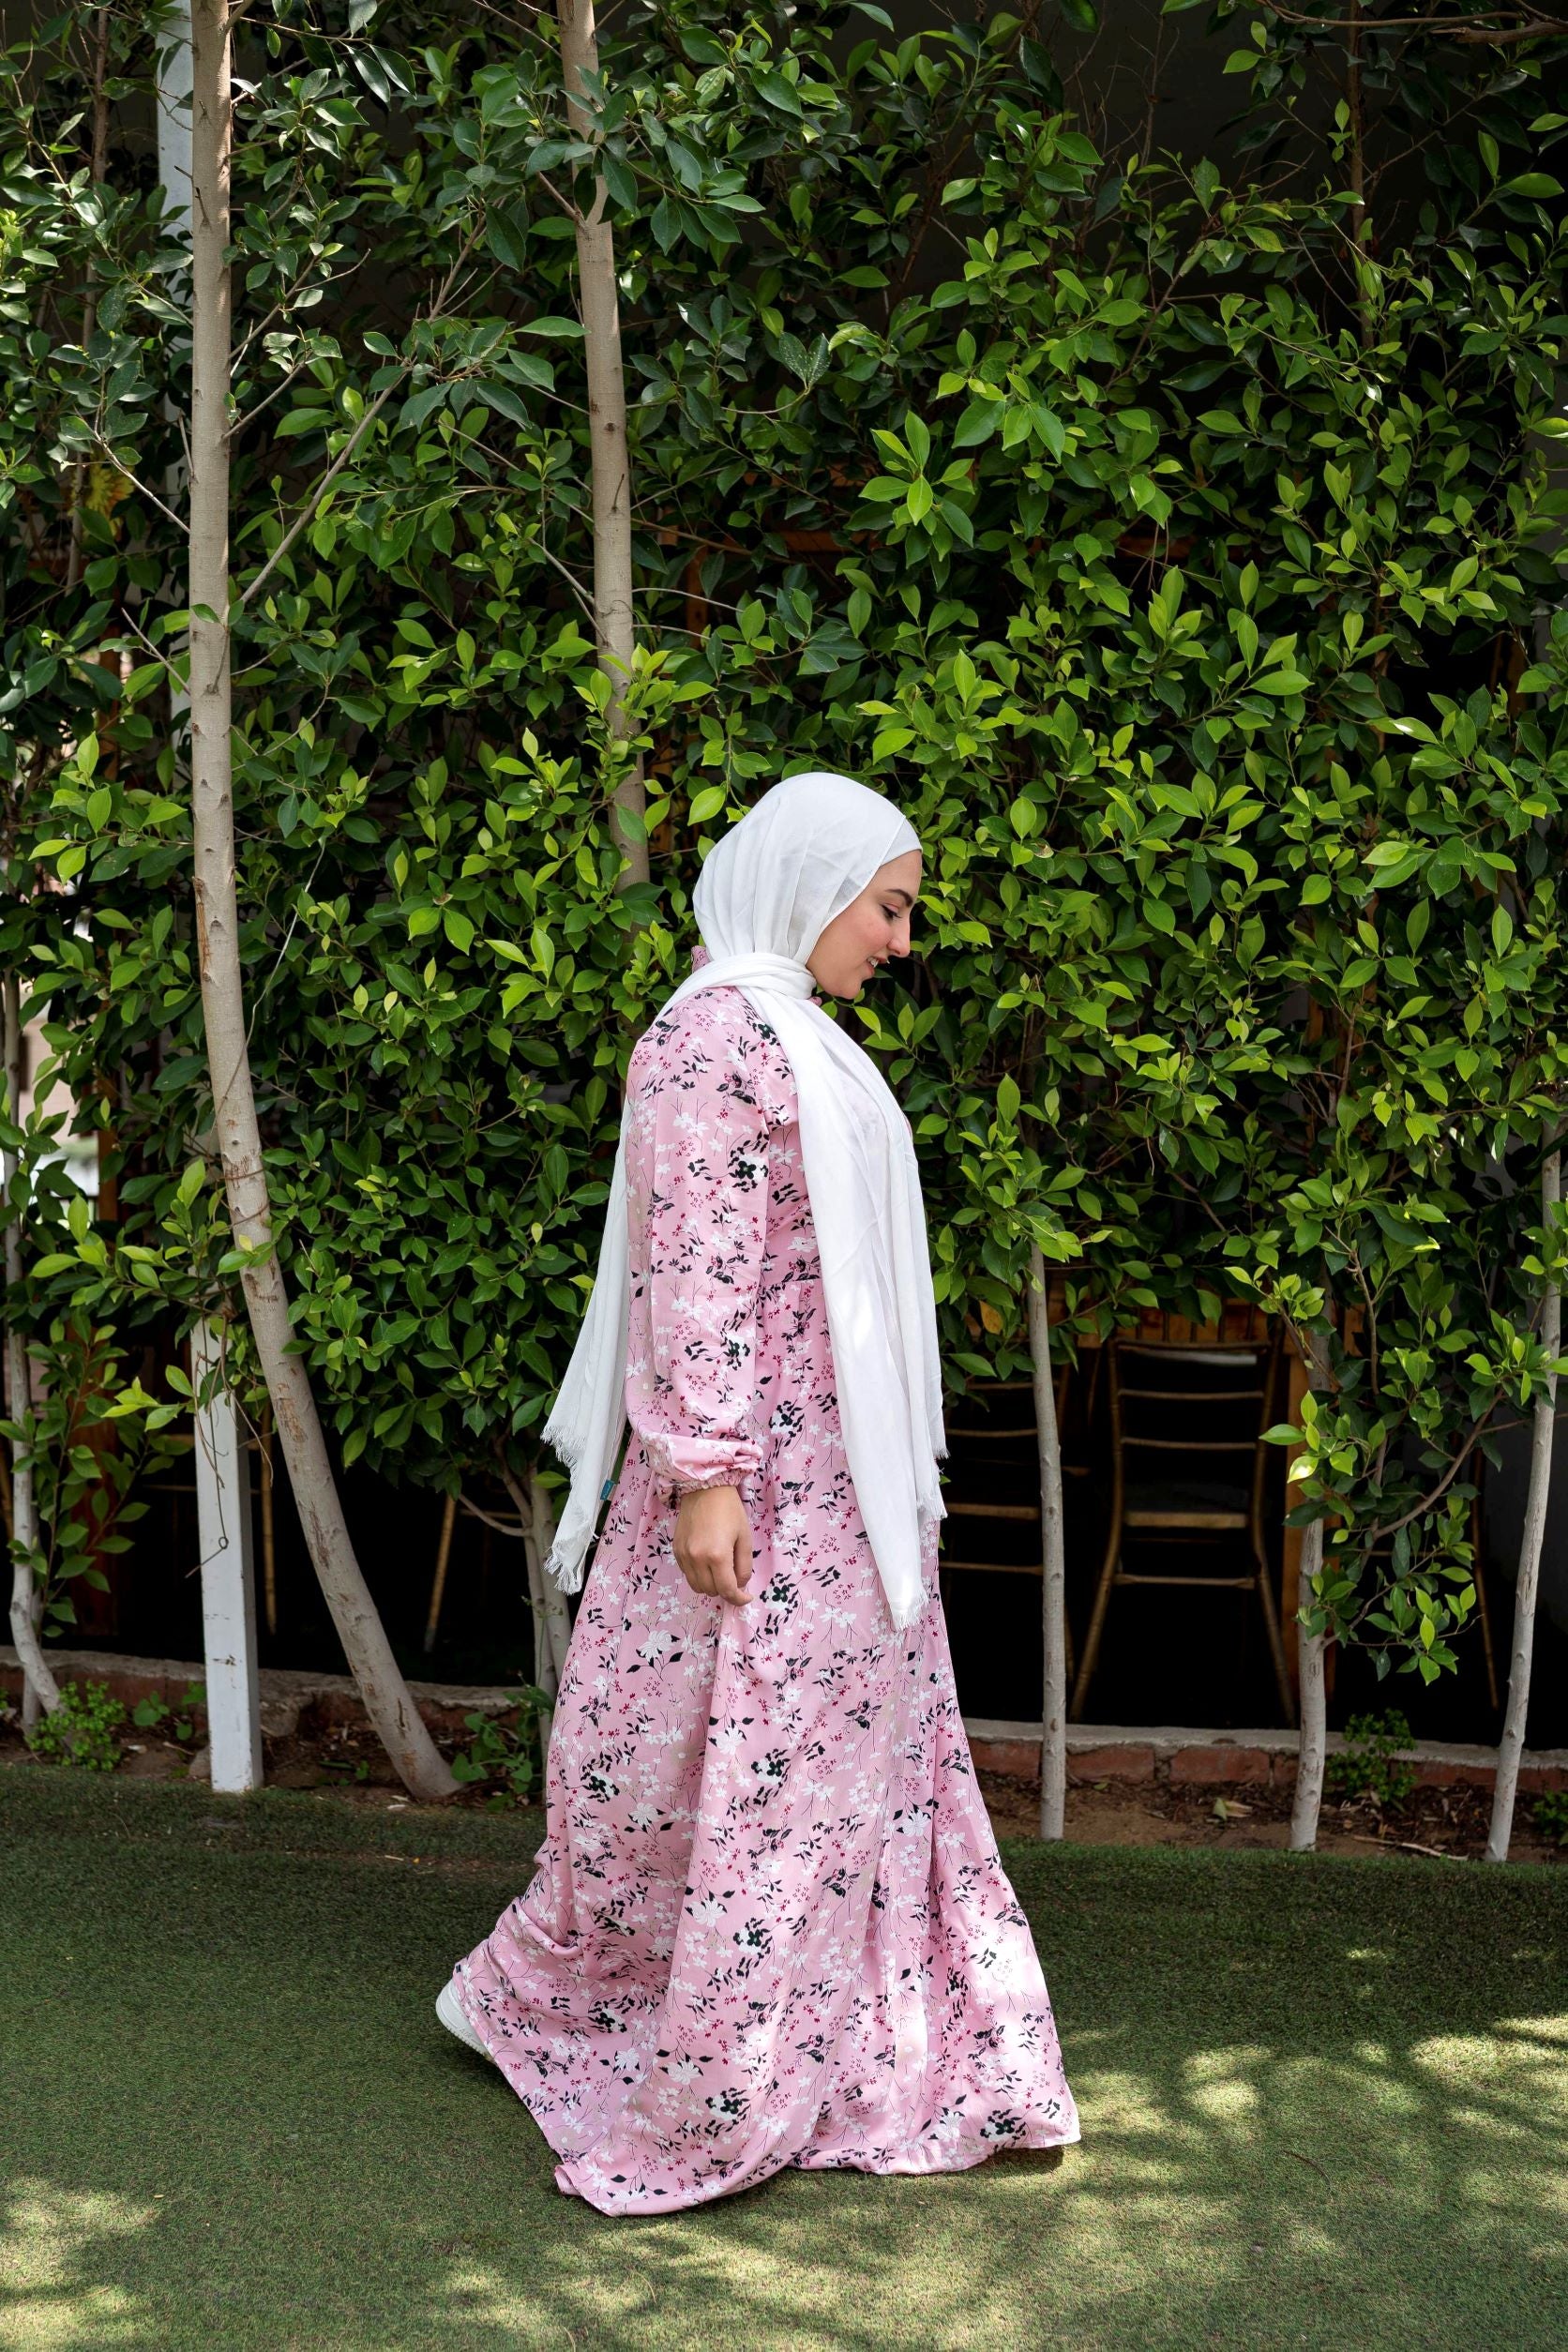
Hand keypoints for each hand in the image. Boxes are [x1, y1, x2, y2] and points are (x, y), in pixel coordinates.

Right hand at [673, 1483, 752, 1606]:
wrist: (704, 1489)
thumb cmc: (729, 1510)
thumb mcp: (745, 1537)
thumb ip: (744, 1566)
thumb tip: (739, 1585)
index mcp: (718, 1556)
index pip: (727, 1590)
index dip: (738, 1599)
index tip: (746, 1597)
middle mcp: (697, 1559)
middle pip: (711, 1591)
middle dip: (725, 1589)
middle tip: (733, 1576)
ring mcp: (684, 1556)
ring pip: (697, 1586)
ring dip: (711, 1585)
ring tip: (720, 1570)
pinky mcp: (676, 1551)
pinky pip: (687, 1574)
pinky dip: (699, 1575)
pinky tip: (706, 1561)